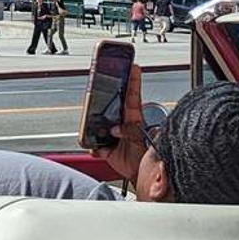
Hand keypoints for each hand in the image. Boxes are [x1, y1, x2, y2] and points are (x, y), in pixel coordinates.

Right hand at [90, 64, 147, 181]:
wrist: (139, 173)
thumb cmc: (145, 154)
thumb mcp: (142, 139)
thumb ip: (130, 131)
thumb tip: (115, 129)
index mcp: (134, 117)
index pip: (133, 94)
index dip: (133, 79)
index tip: (134, 66)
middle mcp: (121, 122)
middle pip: (110, 104)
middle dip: (104, 96)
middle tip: (100, 85)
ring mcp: (112, 133)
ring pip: (98, 122)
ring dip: (93, 125)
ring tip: (95, 128)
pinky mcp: (104, 146)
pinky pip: (93, 144)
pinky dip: (94, 147)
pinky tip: (98, 149)